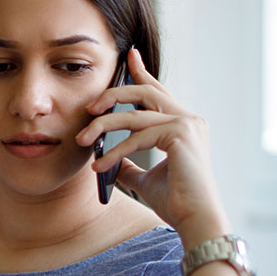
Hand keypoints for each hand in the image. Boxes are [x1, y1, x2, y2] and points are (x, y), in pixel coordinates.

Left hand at [76, 47, 230, 247]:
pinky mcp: (181, 135)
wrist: (194, 219)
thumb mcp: (145, 179)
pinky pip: (138, 136)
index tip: (129, 55)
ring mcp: (187, 124)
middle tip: (89, 108)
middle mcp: (188, 119)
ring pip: (134, 114)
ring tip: (82, 140)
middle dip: (112, 96)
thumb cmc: (176, 201)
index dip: (142, 72)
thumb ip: (130, 166)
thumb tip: (110, 161)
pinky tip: (100, 166)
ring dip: (103, 126)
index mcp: (183, 124)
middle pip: (144, 92)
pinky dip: (116, 151)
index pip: (158, 92)